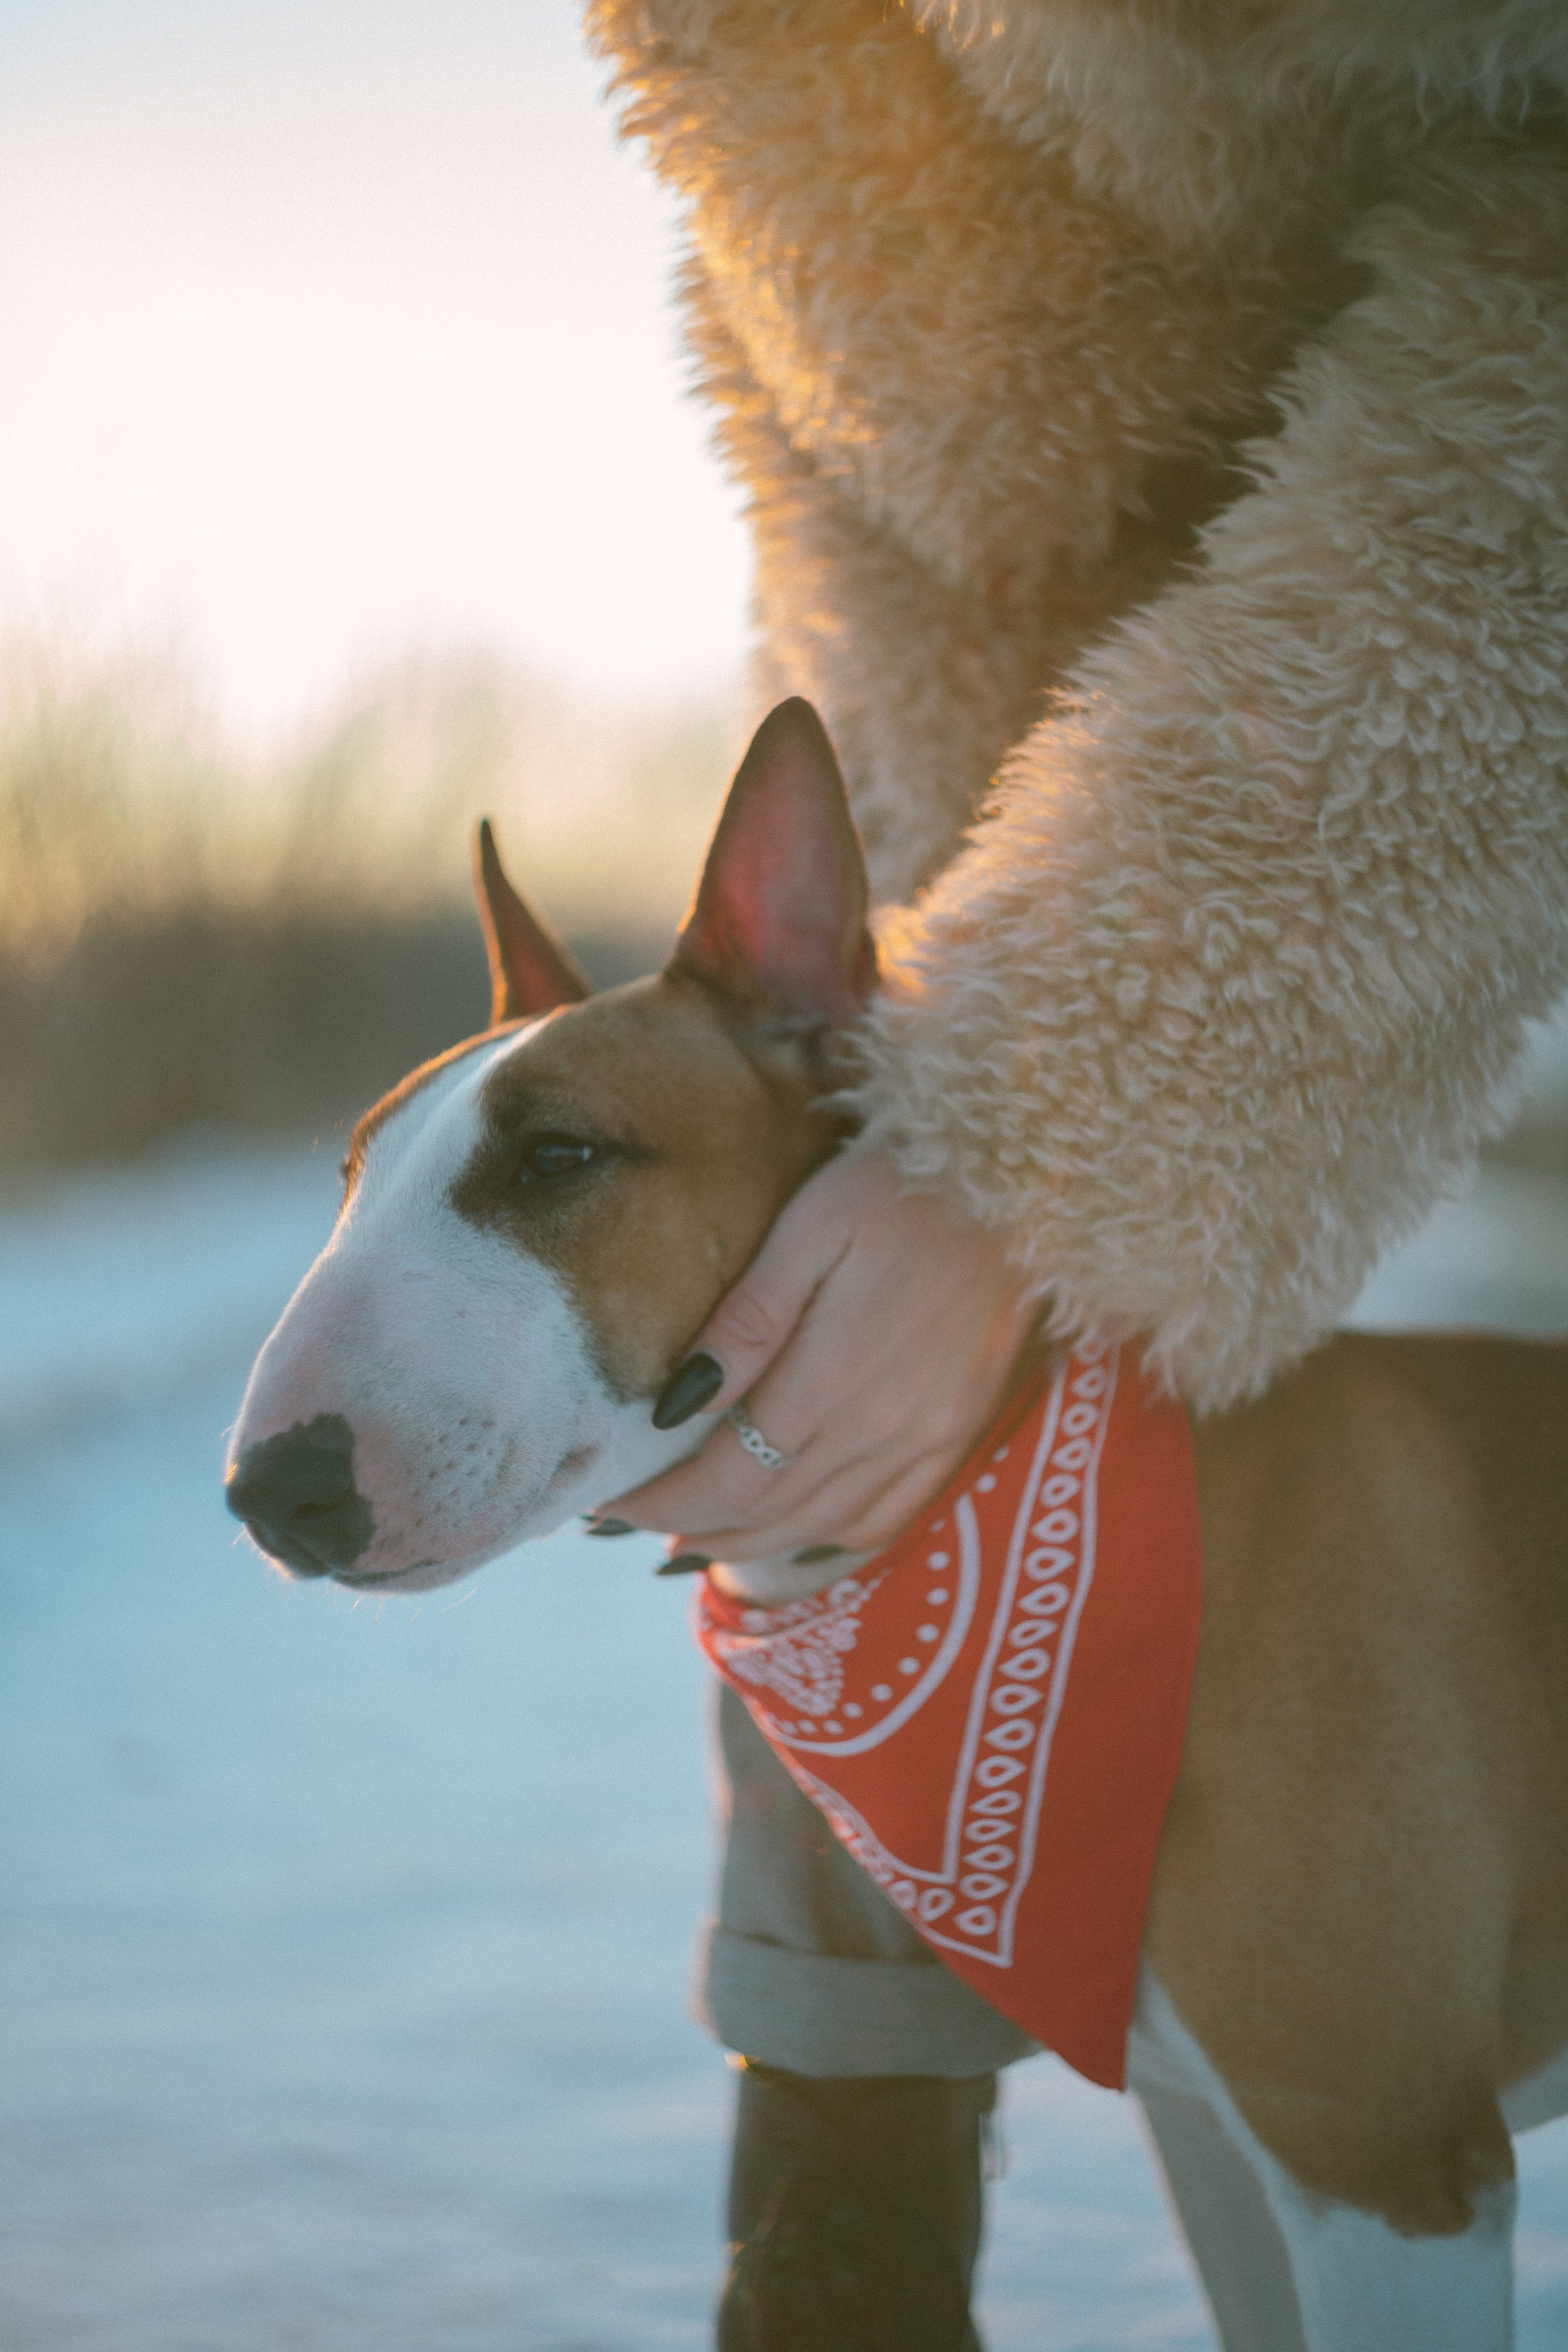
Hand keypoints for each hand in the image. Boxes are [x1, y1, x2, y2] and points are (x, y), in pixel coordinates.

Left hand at [603, 1146, 1039, 1562]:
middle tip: (630, 1522)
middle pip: (767, 1513)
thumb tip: (674, 1408)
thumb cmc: (900, 1186)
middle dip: (690, 1525)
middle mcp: (883, 1431)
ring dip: (749, 1542)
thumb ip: (744, 1325)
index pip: (726, 1477)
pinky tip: (793, 1531)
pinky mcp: (961, 1433)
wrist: (1023, 1177)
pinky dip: (828, 1538)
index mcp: (833, 1381)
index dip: (660, 1502)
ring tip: (691, 1537)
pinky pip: (887, 1517)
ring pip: (821, 1526)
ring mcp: (930, 1440)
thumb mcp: (809, 1230)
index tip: (605, 1503)